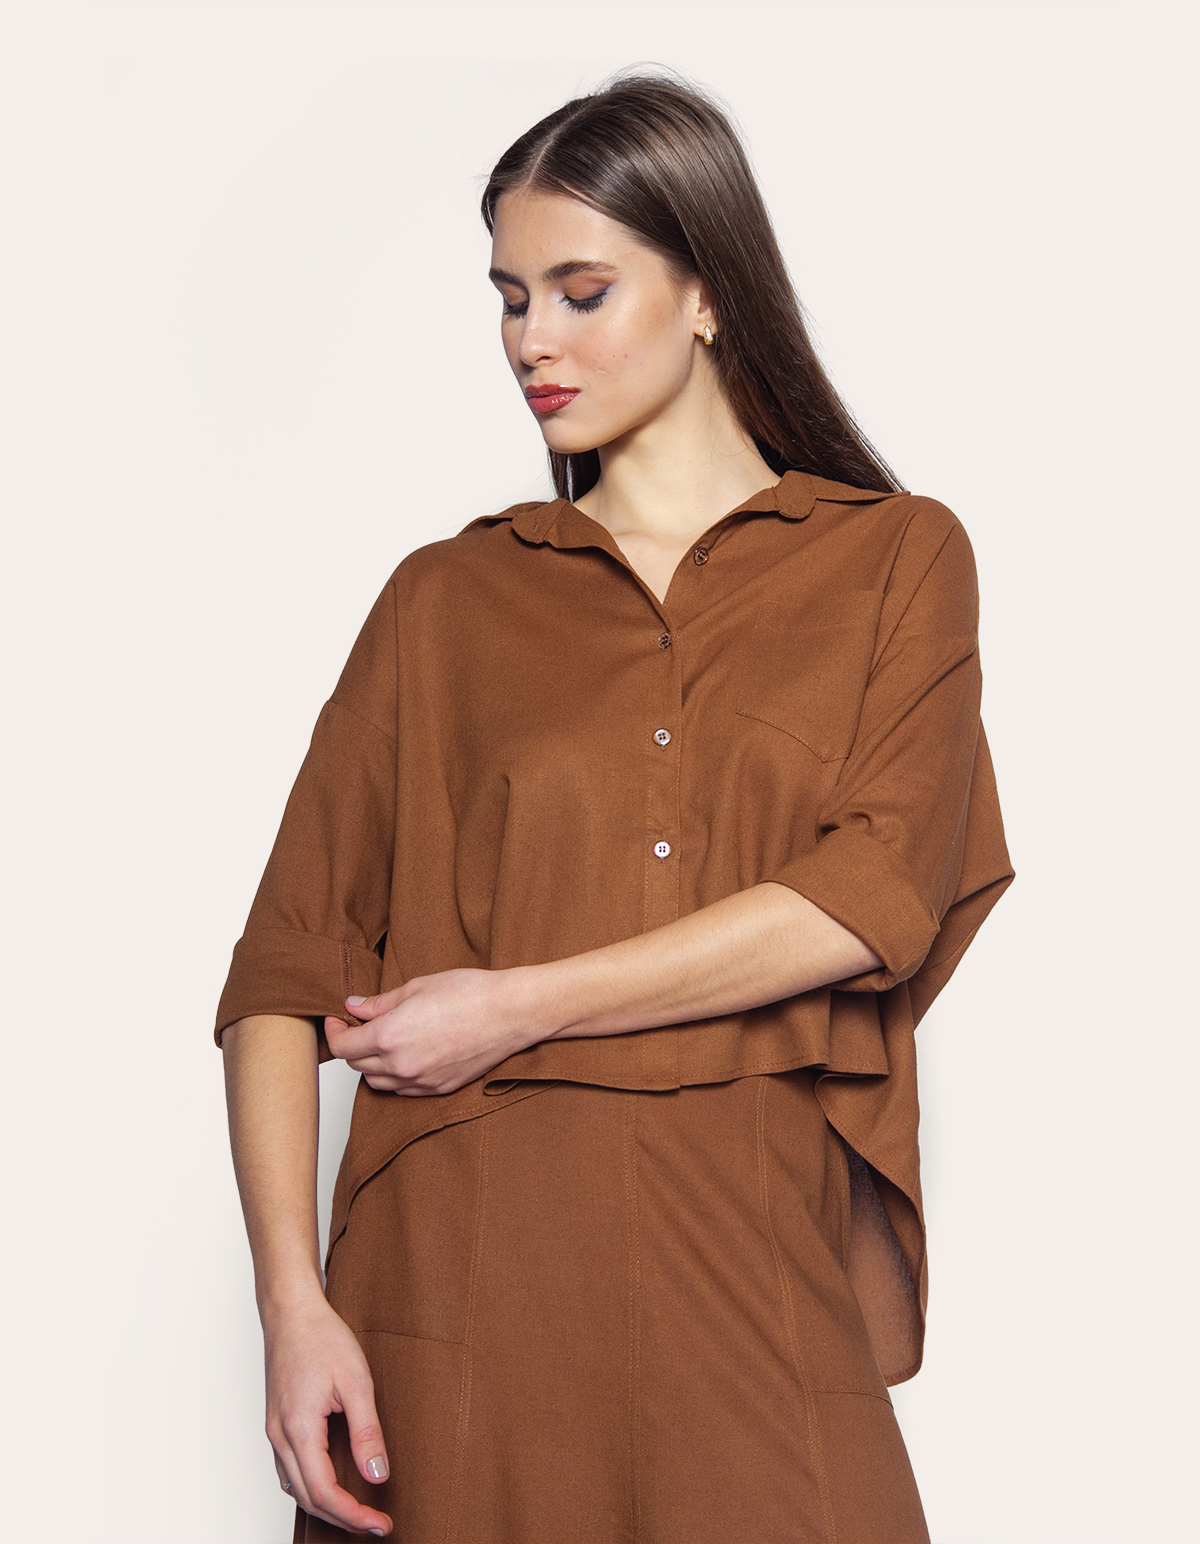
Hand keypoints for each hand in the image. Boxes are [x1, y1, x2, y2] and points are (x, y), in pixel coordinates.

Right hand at [265, 1294, 392, 1536]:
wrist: (292, 1312)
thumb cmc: (322, 1338)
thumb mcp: (357, 1382)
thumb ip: (367, 1432)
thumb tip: (377, 1475)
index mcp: (298, 1429)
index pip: (324, 1493)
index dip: (353, 1515)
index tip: (380, 1524)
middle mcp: (279, 1436)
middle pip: (307, 1498)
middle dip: (342, 1518)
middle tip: (376, 1524)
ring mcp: (273, 1431)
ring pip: (294, 1488)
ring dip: (325, 1506)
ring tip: (358, 1510)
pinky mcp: (276, 1423)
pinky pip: (288, 1470)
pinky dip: (309, 1487)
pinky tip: (329, 1485)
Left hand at [325, 967, 540, 1095]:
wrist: (510, 1013)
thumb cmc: (469, 993)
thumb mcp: (416, 987)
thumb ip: (379, 1003)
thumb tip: (354, 1007)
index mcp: (389, 1036)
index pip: (342, 1046)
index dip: (334, 1032)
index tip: (338, 1019)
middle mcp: (400, 1065)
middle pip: (356, 1065)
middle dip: (352, 1045)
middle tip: (359, 1025)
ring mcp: (420, 1081)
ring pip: (377, 1082)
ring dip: (371, 1064)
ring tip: (381, 1042)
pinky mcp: (438, 1089)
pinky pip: (402, 1090)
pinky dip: (395, 1076)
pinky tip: (404, 1056)